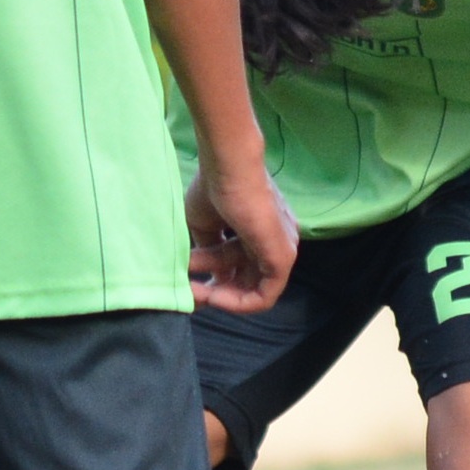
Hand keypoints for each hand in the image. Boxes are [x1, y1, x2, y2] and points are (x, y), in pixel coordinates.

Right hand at [185, 155, 297, 315]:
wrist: (229, 167)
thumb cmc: (215, 189)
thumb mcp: (205, 225)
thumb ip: (209, 248)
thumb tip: (207, 272)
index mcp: (260, 232)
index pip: (240, 267)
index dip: (212, 278)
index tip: (185, 279)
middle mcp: (276, 242)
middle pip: (245, 280)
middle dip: (214, 288)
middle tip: (186, 288)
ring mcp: (283, 250)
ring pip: (251, 288)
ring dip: (218, 293)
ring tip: (190, 285)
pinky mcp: (284, 258)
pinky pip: (264, 296)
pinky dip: (237, 303)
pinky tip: (212, 295)